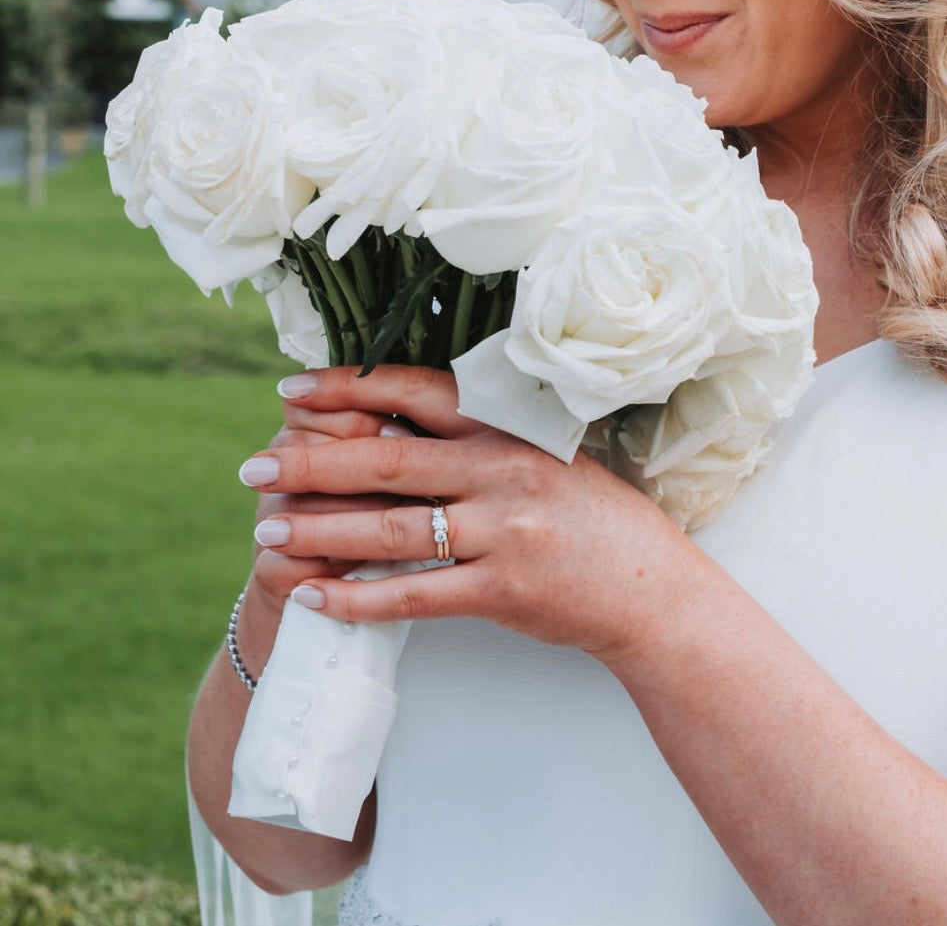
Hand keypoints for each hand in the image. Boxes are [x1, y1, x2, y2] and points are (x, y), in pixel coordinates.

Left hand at [237, 364, 704, 667]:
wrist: (651, 589)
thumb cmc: (593, 517)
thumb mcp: (545, 453)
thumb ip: (478, 438)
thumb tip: (388, 423)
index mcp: (510, 427)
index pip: (415, 393)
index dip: (348, 388)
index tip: (292, 390)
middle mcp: (503, 471)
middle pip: (387, 462)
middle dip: (311, 463)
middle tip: (254, 468)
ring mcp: (503, 532)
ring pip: (391, 530)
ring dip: (320, 531)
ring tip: (266, 534)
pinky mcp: (501, 591)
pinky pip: (413, 596)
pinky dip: (358, 598)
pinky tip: (314, 596)